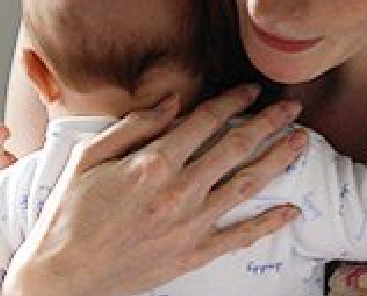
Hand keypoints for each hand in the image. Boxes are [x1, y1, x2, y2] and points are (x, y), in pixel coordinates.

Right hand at [0, 85, 306, 295]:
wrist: (65, 275)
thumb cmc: (68, 215)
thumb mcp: (88, 158)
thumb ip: (133, 127)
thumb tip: (172, 103)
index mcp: (152, 164)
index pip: (204, 122)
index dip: (231, 101)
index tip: (250, 90)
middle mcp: (179, 191)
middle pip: (235, 148)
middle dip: (267, 123)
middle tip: (291, 108)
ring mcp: (190, 225)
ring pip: (247, 186)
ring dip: (278, 161)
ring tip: (301, 142)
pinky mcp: (193, 254)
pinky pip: (241, 237)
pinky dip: (269, 224)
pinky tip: (291, 211)